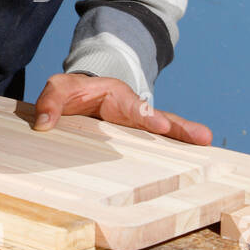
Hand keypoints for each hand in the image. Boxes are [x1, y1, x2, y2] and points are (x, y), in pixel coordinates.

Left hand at [33, 73, 211, 144]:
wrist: (78, 96)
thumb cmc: (71, 91)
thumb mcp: (58, 88)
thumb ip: (51, 102)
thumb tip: (44, 124)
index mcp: (117, 94)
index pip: (134, 106)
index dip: (146, 115)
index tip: (160, 125)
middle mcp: (133, 109)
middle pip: (160, 117)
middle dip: (180, 127)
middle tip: (203, 136)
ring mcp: (137, 125)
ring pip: (164, 131)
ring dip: (184, 138)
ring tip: (206, 144)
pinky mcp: (136, 138)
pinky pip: (156, 144)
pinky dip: (172, 150)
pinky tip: (192, 160)